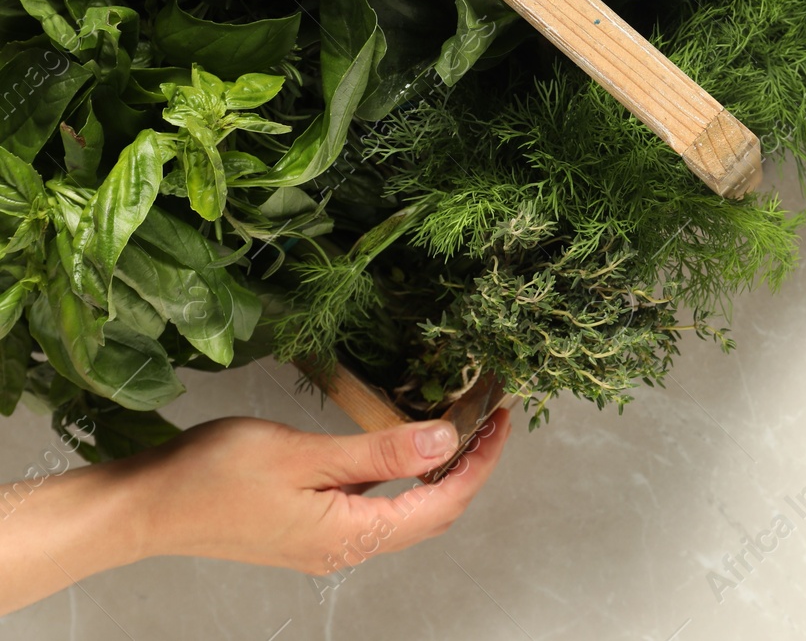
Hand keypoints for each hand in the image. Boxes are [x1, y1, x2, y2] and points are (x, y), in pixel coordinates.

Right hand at [0, 407, 510, 615]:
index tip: (501, 418)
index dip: (480, 462)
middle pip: (432, 512)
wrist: (145, 508)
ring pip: (406, 511)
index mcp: (351, 535)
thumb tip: (442, 442)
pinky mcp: (311, 531)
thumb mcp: (302, 454)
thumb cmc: (212, 477)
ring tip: (461, 423)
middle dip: (469, 465)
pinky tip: (405, 445)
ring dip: (438, 471)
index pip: (441, 503)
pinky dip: (402, 477)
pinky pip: (376, 507)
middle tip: (490, 415)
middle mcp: (346, 548)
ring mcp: (328, 543)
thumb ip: (377, 454)